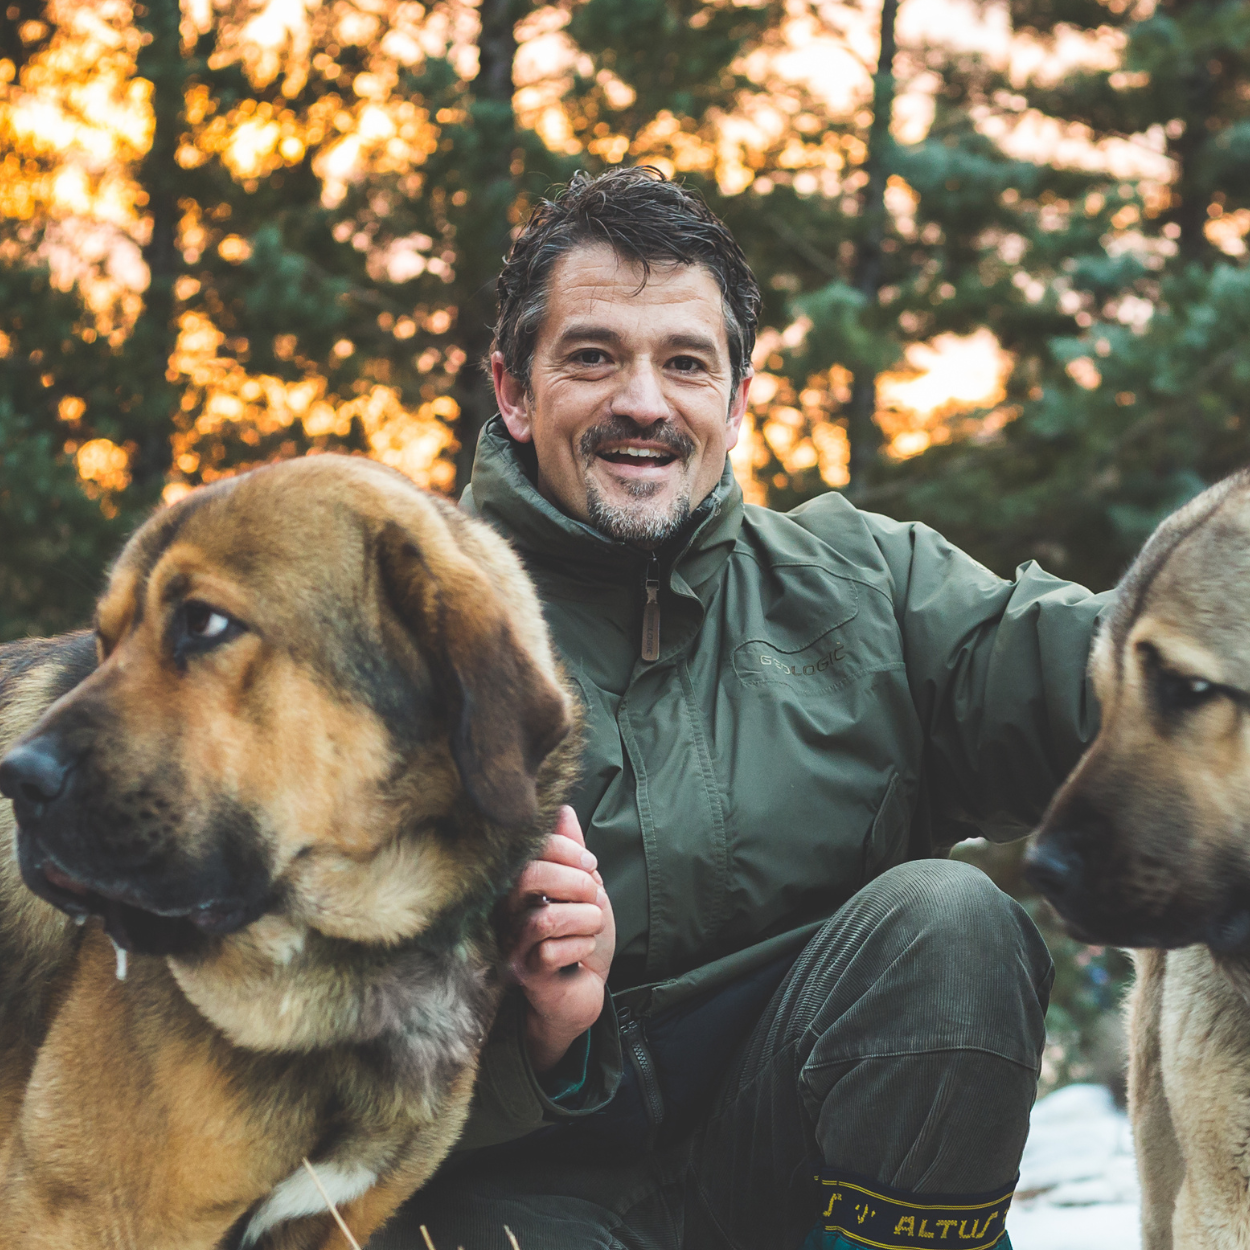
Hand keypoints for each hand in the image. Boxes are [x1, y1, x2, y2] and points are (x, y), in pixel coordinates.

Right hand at [504, 806, 615, 1073]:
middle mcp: (506, 912)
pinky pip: (549, 952)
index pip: (527, 851)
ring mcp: (512, 944)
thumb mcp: (583, 888)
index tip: (591, 863)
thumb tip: (563, 809)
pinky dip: (580, 947)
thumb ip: (572, 852)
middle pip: (528, 878)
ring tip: (592, 924)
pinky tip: (583, 951)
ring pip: (544, 918)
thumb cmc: (581, 936)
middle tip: (593, 894)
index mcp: (518, 885)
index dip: (564, 849)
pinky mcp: (525, 975)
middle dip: (573, 881)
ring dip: (584, 919)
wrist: (585, 990)